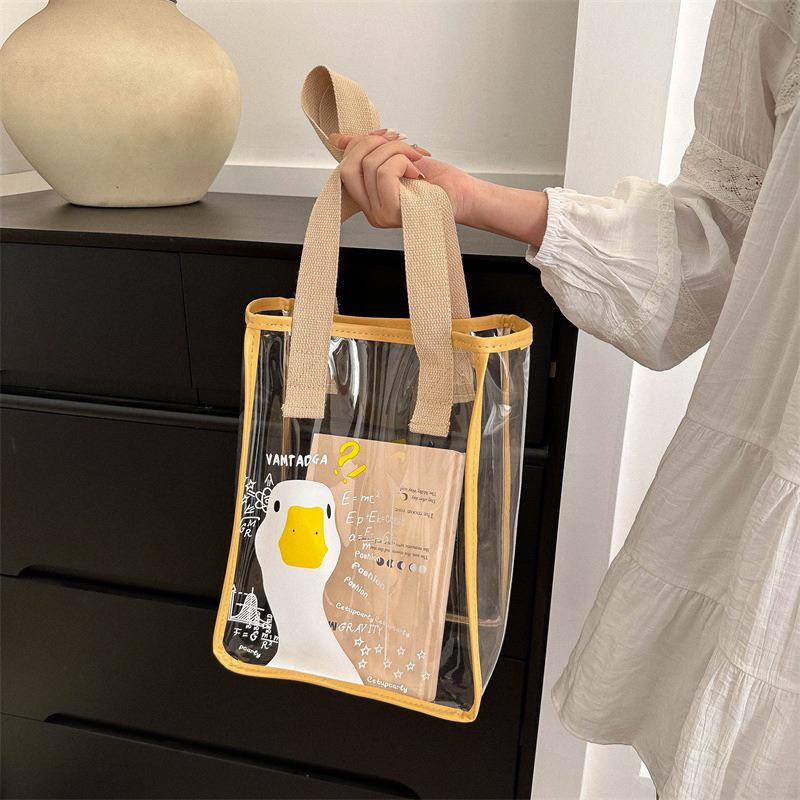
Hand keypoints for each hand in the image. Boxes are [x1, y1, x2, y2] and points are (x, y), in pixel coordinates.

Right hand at [329, 129, 475, 227]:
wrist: (463, 195)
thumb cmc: (437, 181)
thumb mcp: (397, 156)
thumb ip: (369, 149)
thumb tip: (339, 138)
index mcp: (368, 199)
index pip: (345, 167)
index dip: (361, 143)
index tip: (386, 134)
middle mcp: (370, 211)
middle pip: (348, 167)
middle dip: (373, 143)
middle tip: (400, 140)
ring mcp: (379, 215)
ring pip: (370, 165)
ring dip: (397, 149)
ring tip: (416, 157)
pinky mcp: (392, 212)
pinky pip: (384, 173)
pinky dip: (402, 160)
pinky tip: (417, 171)